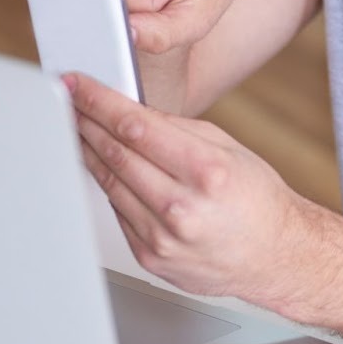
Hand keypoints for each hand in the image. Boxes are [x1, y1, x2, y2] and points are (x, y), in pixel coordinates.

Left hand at [64, 71, 315, 303]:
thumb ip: (177, 129)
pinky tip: (106, 170)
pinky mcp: (151, 257)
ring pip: (110, 183)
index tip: (78, 86)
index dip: (99, 102)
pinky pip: (118, 213)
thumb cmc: (257, 200)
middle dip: (86, 122)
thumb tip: (131, 111)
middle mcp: (182, 206)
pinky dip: (110, 188)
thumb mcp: (227, 149)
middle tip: (68, 103)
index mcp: (206, 171)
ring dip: (89, 153)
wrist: (274, 256)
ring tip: (78, 131)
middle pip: (116, 154)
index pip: (136, 127)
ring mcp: (163, 237)